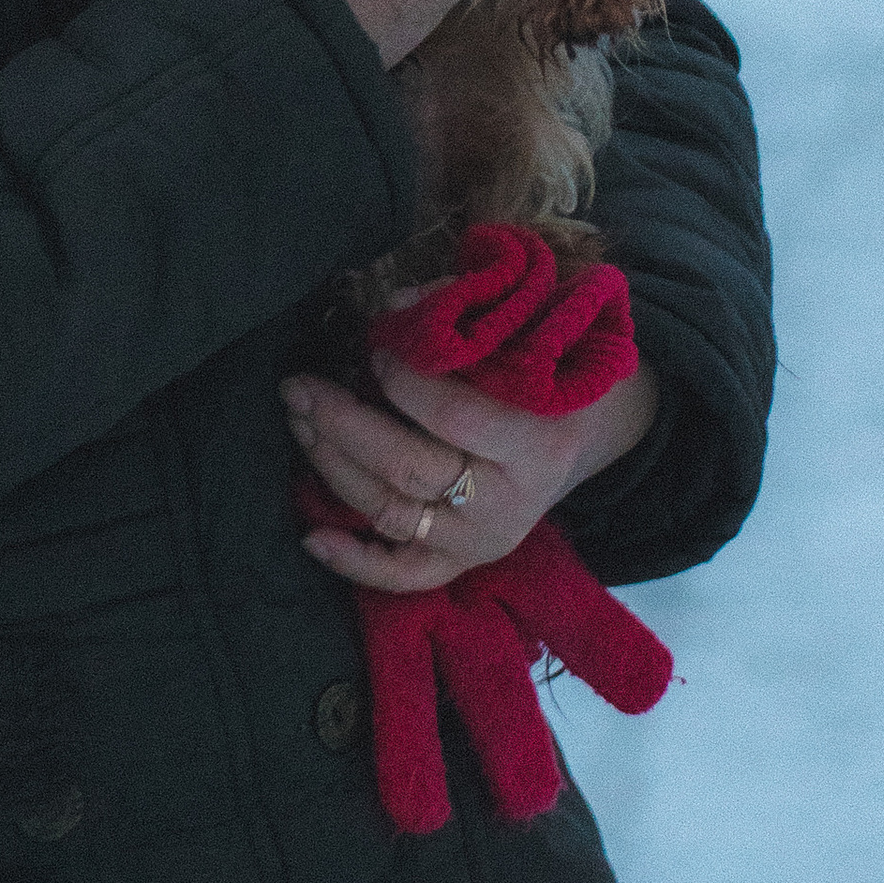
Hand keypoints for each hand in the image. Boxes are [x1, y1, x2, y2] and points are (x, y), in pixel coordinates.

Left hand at [281, 344, 657, 596]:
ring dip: (333, 466)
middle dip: (342, 424)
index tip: (373, 351)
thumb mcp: (527, 342)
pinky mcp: (461, 563)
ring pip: (391, 512)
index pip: (455, 418)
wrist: (586, 436)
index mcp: (535, 444)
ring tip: (297, 420)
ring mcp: (480, 542)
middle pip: (407, 468)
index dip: (403, 383)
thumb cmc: (550, 377)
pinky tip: (311, 538)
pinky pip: (403, 575)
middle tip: (299, 386)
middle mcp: (506, 504)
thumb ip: (466, 323)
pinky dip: (355, 562)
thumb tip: (395, 307)